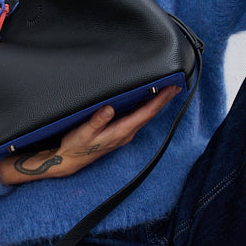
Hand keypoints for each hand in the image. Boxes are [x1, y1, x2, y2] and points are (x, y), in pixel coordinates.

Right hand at [0, 85, 180, 185]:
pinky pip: (136, 118)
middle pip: (149, 114)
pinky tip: (145, 100)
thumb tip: (109, 108)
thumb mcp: (83, 132)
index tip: (172, 89)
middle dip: (163, 100)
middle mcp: (126, 133)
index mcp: (120, 131)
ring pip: (144, 116)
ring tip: (165, 90)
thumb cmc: (76, 146)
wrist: (70, 160)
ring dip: (155, 103)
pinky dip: (144, 108)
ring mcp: (123, 134)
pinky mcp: (119, 133)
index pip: (146, 113)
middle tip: (175, 85)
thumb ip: (97, 120)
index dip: (160, 100)